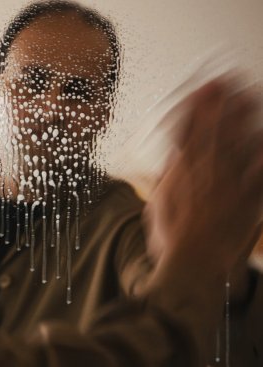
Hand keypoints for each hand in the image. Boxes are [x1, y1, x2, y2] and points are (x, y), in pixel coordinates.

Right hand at [145, 76, 262, 275]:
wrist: (192, 267)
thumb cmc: (170, 238)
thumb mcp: (158, 204)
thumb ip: (168, 176)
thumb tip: (175, 154)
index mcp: (182, 175)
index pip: (190, 133)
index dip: (198, 108)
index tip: (204, 87)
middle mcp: (207, 176)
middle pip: (216, 132)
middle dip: (223, 104)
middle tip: (231, 78)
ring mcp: (231, 187)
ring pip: (239, 145)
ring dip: (244, 118)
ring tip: (250, 94)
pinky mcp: (249, 201)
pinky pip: (260, 175)